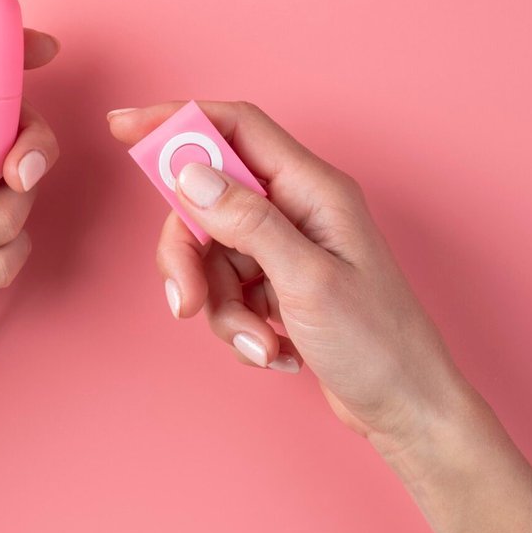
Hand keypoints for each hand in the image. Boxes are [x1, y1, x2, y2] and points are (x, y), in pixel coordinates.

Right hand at [108, 101, 466, 453]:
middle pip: (208, 200)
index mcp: (314, 189)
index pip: (235, 127)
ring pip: (212, 253)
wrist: (407, 411)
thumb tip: (190, 172)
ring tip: (261, 344)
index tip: (123, 127)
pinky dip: (240, 325)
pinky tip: (277, 351)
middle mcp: (300, 209)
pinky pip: (228, 289)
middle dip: (188, 255)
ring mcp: (289, 247)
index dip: (178, 121)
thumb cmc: (379, 346)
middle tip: (187, 303)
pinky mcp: (281, 285)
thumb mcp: (307, 282)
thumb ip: (247, 222)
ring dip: (222, 307)